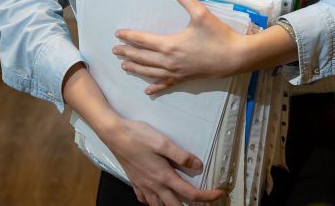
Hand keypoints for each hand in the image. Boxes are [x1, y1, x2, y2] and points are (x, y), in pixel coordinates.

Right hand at [103, 117, 224, 204]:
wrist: (115, 135)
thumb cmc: (139, 136)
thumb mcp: (163, 143)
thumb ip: (181, 156)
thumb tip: (198, 166)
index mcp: (164, 177)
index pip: (190, 194)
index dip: (207, 196)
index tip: (219, 193)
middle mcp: (154, 186)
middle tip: (202, 200)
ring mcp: (142, 186)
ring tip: (180, 199)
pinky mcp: (134, 182)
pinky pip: (145, 200)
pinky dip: (153, 202)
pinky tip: (156, 195)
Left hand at [114, 0, 247, 94]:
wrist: (235, 57)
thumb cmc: (218, 35)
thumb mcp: (201, 13)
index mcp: (170, 44)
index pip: (143, 40)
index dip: (129, 36)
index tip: (118, 34)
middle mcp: (169, 60)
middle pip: (142, 57)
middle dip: (127, 53)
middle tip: (114, 51)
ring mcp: (177, 72)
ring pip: (150, 71)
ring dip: (136, 69)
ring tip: (124, 67)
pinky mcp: (185, 78)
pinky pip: (166, 84)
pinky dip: (155, 86)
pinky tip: (147, 90)